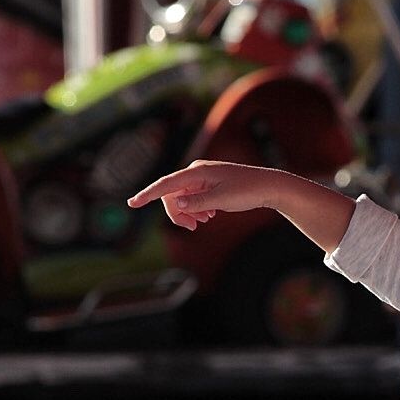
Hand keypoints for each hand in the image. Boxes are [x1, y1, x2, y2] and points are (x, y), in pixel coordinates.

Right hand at [127, 161, 293, 230]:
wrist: (268, 187)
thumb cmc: (246, 191)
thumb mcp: (221, 200)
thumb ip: (197, 203)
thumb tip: (175, 203)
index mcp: (197, 172)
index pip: (166, 184)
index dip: (148, 194)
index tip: (132, 203)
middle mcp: (196, 172)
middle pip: (172, 195)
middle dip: (178, 213)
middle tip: (194, 227)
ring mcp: (202, 178)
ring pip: (182, 199)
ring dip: (189, 213)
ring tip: (206, 220)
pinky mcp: (208, 185)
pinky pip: (193, 199)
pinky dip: (197, 210)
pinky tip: (210, 215)